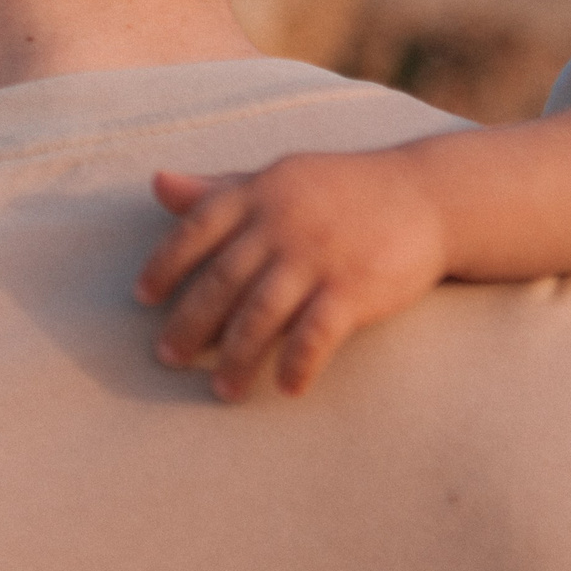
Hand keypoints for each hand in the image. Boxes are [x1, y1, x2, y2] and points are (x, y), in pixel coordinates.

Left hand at [134, 149, 451, 400]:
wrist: (428, 195)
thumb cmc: (341, 190)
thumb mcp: (278, 179)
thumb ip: (217, 188)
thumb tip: (157, 184)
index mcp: (257, 195)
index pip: (194, 230)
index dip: (164, 265)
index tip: (143, 298)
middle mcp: (281, 225)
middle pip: (220, 281)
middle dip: (189, 324)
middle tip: (167, 359)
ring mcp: (317, 257)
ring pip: (261, 315)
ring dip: (237, 358)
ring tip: (221, 390)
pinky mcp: (354, 288)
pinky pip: (316, 334)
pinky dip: (298, 364)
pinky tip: (287, 389)